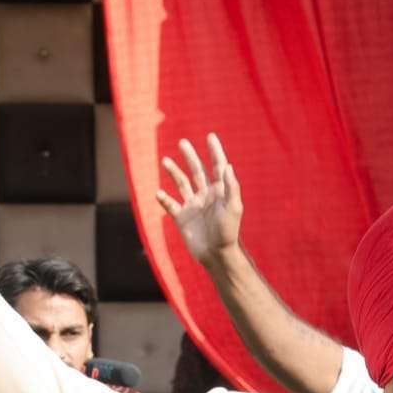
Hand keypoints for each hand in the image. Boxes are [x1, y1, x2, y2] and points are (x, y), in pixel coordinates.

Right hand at [156, 134, 243, 265]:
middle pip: (197, 171)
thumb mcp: (233, 208)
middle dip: (190, 157)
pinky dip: (163, 199)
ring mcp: (193, 207)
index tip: (210, 136)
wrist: (216, 256)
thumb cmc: (228, 233)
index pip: (217, 167)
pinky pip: (170, 205)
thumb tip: (227, 165)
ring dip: (174, 172)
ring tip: (165, 161)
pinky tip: (158, 192)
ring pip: (182, 184)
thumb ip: (230, 187)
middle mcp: (206, 196)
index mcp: (219, 192)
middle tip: (183, 142)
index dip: (215, 151)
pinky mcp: (182, 219)